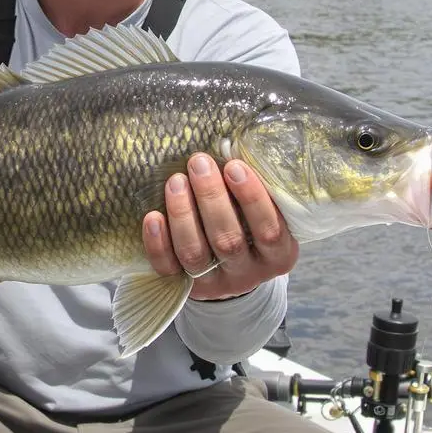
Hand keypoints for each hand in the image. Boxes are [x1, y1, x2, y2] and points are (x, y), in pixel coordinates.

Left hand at [142, 153, 298, 300]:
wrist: (231, 271)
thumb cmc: (251, 228)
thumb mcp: (265, 215)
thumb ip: (255, 192)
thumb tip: (229, 146)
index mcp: (279, 256)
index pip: (269, 231)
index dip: (251, 198)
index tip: (234, 166)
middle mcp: (248, 274)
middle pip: (228, 240)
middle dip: (211, 198)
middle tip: (199, 163)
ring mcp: (215, 284)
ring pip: (195, 253)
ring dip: (183, 214)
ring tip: (176, 181)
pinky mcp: (184, 286)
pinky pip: (168, 268)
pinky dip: (158, 242)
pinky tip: (152, 216)